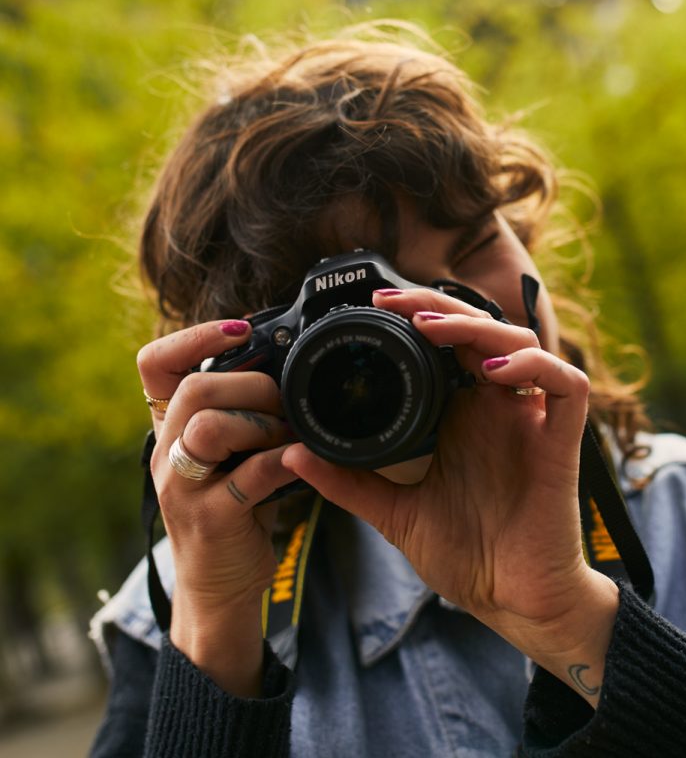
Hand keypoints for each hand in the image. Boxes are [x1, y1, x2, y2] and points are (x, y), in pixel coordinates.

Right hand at [137, 320, 297, 695]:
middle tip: (284, 403)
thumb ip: (243, 408)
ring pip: (210, 427)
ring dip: (264, 423)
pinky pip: (250, 475)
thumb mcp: (230, 450)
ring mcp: (183, 488)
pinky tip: (302, 461)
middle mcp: (167, 453)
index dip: (195, 337)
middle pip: (195, 389)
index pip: (155, 364)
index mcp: (172, 427)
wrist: (221, 585)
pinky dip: (283, 461)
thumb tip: (290, 360)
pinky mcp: (211, 520)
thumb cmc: (236, 504)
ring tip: (289, 437)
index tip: (242, 330)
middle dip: (252, 385)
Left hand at [282, 290, 618, 702]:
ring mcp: (531, 421)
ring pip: (523, 345)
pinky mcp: (562, 442)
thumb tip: (294, 455)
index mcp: (465, 414)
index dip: (421, 315)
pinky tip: (492, 372)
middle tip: (393, 305)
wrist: (511, 602)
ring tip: (432, 331)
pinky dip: (534, 368)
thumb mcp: (395, 512)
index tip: (374, 308)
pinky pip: (566, 386)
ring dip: (479, 328)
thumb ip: (350, 482)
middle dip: (440, 307)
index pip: (450, 342)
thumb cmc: (466, 555)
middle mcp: (499, 407)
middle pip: (483, 329)